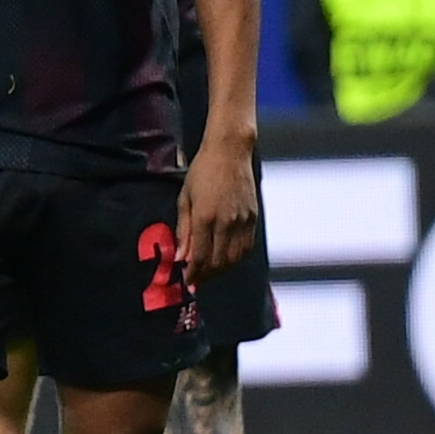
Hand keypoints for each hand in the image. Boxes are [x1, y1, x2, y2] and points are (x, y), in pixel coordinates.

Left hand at [178, 130, 259, 284]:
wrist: (229, 151)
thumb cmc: (203, 171)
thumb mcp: (185, 198)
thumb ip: (183, 230)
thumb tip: (180, 256)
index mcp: (205, 217)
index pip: (200, 257)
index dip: (194, 273)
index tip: (188, 281)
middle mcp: (226, 222)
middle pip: (219, 262)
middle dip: (207, 275)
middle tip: (197, 279)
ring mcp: (243, 220)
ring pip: (235, 258)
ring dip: (222, 270)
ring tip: (210, 271)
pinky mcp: (253, 217)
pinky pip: (246, 247)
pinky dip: (236, 258)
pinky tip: (226, 258)